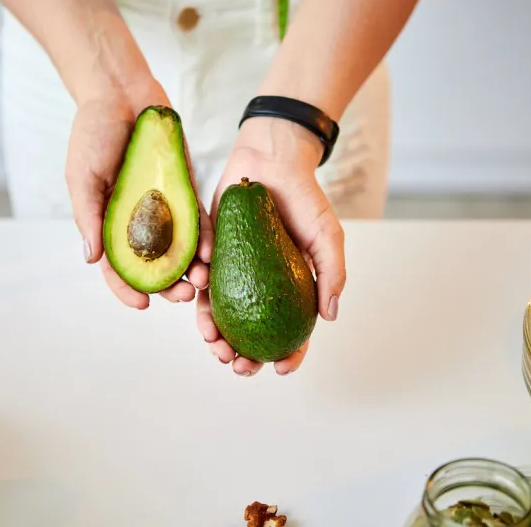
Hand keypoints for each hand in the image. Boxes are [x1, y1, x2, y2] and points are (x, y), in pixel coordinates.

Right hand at [66, 79, 212, 308]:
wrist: (122, 92)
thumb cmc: (94, 132)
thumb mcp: (82, 175)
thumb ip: (88, 215)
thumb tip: (91, 259)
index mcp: (108, 223)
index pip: (117, 267)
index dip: (127, 289)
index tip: (142, 305)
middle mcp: (137, 222)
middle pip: (154, 265)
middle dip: (168, 285)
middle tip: (183, 297)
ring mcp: (163, 208)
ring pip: (180, 249)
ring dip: (191, 269)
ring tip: (202, 282)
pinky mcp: (185, 190)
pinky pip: (198, 220)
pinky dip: (206, 238)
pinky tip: (214, 252)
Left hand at [196, 117, 345, 375]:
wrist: (270, 161)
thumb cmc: (304, 198)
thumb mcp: (328, 236)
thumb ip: (332, 274)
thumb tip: (329, 317)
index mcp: (291, 289)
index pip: (292, 333)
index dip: (289, 356)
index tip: (281, 369)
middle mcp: (260, 287)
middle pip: (251, 333)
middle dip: (242, 358)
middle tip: (238, 367)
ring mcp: (234, 274)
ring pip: (221, 316)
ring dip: (214, 336)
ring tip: (213, 343)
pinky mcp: (210, 255)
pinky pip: (199, 283)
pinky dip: (197, 296)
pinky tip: (199, 301)